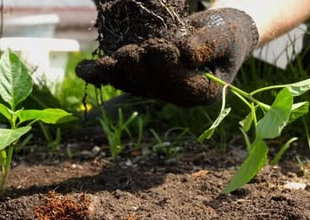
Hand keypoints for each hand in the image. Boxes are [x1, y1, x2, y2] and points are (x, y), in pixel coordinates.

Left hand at [76, 8, 258, 106]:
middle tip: (128, 51)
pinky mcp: (144, 79)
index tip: (158, 46)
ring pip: (133, 85)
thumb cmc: (225, 33)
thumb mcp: (223, 36)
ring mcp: (158, 89)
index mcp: (201, 92)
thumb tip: (184, 55)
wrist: (219, 34)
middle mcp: (177, 96)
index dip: (166, 67)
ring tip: (101, 63)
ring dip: (115, 74)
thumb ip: (207, 46)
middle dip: (138, 69)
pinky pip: (122, 78)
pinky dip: (102, 74)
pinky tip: (84, 70)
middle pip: (152, 86)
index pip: (180, 84)